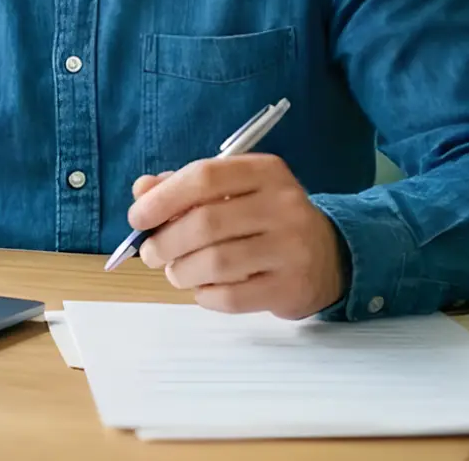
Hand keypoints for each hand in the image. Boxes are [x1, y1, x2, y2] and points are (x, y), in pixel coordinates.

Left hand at [126, 154, 345, 319]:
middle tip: (151, 254)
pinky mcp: (292, 287)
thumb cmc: (265, 219)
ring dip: (181, 271)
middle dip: (165, 242)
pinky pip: (232, 297)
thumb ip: (185, 188)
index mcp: (264, 171)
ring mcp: (292, 247)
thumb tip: (142, 191)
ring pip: (216, 262)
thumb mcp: (232, 191)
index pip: (204, 176)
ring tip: (176, 272)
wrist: (330, 256)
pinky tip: (204, 289)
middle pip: (205, 223)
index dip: (163, 198)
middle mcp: (283, 205)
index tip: (138, 218)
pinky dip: (205, 295)